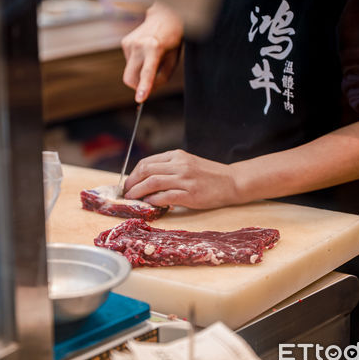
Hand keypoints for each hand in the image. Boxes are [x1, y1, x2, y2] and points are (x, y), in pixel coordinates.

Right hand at [121, 2, 183, 102]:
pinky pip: (129, 62)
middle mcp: (139, 45)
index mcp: (154, 48)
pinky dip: (137, 63)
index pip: (147, 72)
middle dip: (137, 86)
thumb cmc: (172, 39)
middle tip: (149, 85)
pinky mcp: (125, 42)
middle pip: (130, 78)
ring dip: (139, 72)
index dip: (143, 87)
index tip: (140, 99)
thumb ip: (161, 78)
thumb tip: (148, 90)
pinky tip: (145, 52)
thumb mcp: (173, 60)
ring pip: (130, 72)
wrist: (164, 15)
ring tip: (152, 58)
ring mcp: (129, 43)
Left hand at [123, 150, 239, 208]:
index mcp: (177, 155)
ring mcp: (185, 179)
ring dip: (138, 191)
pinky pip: (165, 196)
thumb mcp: (188, 163)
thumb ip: (169, 168)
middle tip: (126, 192)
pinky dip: (153, 200)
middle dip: (132, 182)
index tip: (129, 183)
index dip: (134, 173)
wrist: (232, 182)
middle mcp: (180, 165)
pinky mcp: (190, 194)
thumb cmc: (209, 175)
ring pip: (152, 182)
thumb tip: (146, 179)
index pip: (147, 162)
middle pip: (146, 171)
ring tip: (132, 198)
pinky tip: (149, 203)